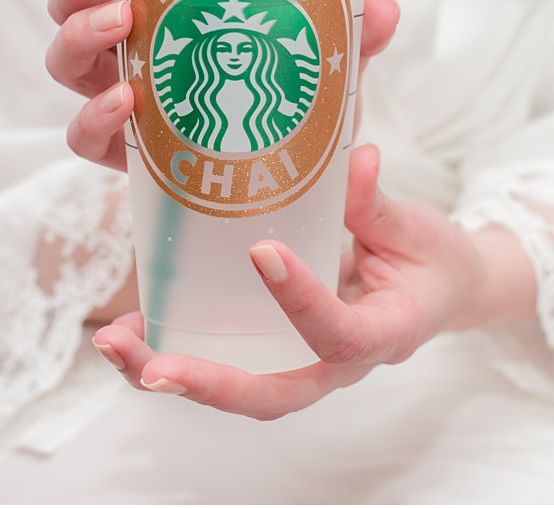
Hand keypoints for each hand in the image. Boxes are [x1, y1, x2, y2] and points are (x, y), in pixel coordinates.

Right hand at [46, 0, 400, 170]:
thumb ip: (351, 36)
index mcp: (154, 7)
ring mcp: (114, 99)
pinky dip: (96, 117)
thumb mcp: (323, 60)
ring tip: (120, 22)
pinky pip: (85, 138)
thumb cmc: (287, 99)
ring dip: (81, 33)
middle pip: (67, 4)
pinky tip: (125, 100)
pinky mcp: (122, 156)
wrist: (283, 182)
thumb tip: (384, 7)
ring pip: (63, 61)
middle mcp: (121, 50)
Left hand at [89, 144, 489, 419]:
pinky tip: (123, 331)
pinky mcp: (273, 349)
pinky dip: (170, 351)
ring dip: (171, 373)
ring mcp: (301, 363)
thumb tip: (356, 158)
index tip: (263, 252)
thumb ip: (377, 203)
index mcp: (383, 333)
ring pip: (235, 390)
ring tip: (114, 345)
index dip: (301, 300)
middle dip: (208, 384)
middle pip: (271, 395)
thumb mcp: (416, 228)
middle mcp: (336, 365)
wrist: (440, 291)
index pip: (340, 334)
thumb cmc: (429, 260)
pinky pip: (222, 361)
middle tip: (153, 367)